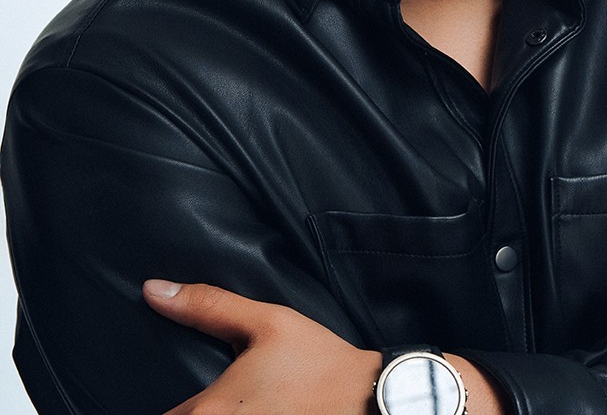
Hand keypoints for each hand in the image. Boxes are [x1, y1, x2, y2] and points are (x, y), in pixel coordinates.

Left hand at [143, 279, 379, 414]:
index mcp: (208, 411)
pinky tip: (248, 408)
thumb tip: (153, 290)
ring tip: (233, 399)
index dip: (166, 406)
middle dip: (187, 410)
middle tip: (200, 396)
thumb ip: (207, 306)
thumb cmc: (315, 362)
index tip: (179, 395)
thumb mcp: (266, 323)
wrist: (366, 400)